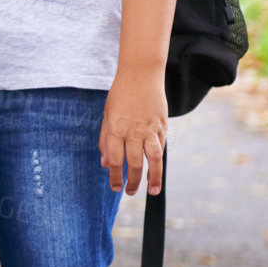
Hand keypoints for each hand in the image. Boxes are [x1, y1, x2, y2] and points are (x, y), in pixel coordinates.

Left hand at [100, 68, 166, 195]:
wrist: (141, 74)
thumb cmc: (120, 95)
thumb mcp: (107, 116)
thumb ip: (105, 141)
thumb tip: (105, 164)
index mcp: (116, 129)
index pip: (116, 160)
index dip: (115, 177)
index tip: (115, 188)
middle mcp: (134, 130)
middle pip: (135, 163)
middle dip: (133, 182)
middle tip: (131, 192)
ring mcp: (150, 128)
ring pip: (154, 159)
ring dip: (153, 178)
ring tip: (152, 191)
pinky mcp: (162, 125)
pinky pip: (161, 146)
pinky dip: (158, 160)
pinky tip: (155, 169)